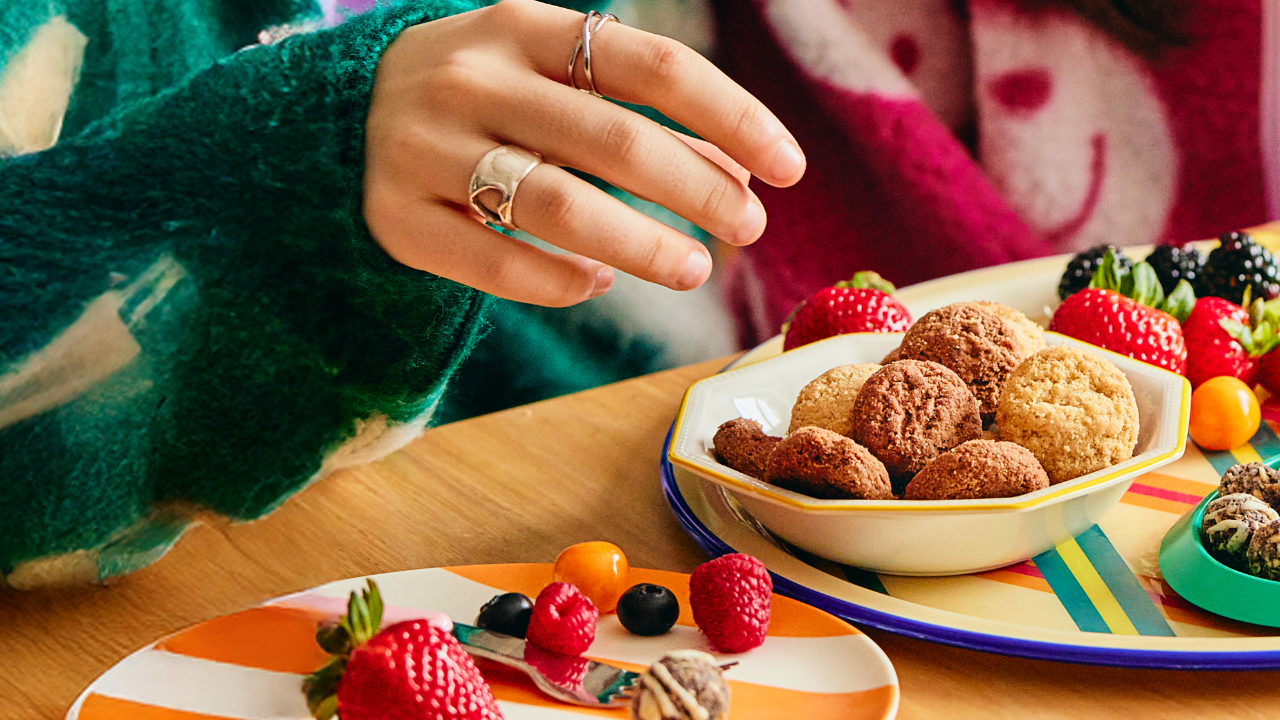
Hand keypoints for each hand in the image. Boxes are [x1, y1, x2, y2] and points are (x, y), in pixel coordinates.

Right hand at [363, 0, 804, 306]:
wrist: (334, 122)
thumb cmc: (482, 99)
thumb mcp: (551, 80)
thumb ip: (640, 116)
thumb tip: (743, 175)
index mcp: (522, 26)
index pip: (652, 65)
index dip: (733, 116)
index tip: (790, 168)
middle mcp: (472, 79)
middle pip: (613, 140)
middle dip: (699, 190)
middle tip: (748, 228)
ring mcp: (426, 150)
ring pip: (558, 206)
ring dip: (643, 244)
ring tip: (693, 269)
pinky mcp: (398, 220)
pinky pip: (500, 264)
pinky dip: (563, 279)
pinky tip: (598, 279)